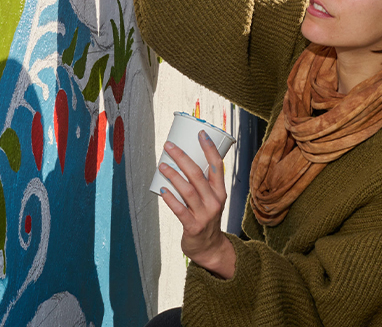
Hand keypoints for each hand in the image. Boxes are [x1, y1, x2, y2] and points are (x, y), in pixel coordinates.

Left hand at [158, 131, 235, 277]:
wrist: (209, 247)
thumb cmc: (207, 217)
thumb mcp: (212, 199)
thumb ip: (202, 183)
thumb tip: (182, 160)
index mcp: (220, 191)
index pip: (217, 166)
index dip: (209, 148)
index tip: (201, 133)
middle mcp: (215, 201)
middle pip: (198, 175)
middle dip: (182, 157)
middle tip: (169, 146)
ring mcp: (205, 215)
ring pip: (188, 190)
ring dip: (173, 175)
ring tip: (162, 165)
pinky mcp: (193, 226)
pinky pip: (180, 210)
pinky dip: (170, 199)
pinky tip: (162, 190)